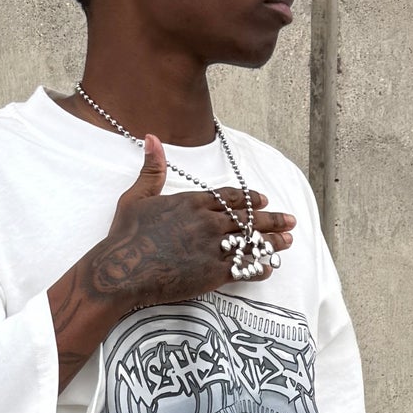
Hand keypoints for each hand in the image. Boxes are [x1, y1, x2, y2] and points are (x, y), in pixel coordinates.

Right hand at [49, 135, 296, 383]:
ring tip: (288, 242)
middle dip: (272, 219)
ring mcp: (212, 248)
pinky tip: (269, 269)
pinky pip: (243, 269)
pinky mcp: (212, 273)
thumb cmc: (125, 235)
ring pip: (251, 242)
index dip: (249, 199)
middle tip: (291, 220)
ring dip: (272, 242)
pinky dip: (258, 269)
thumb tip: (152, 138)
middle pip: (248, 219)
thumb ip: (152, 169)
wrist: (122, 270)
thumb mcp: (137, 197)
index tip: (264, 199)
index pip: (230, 198)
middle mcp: (207, 222)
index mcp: (192, 203)